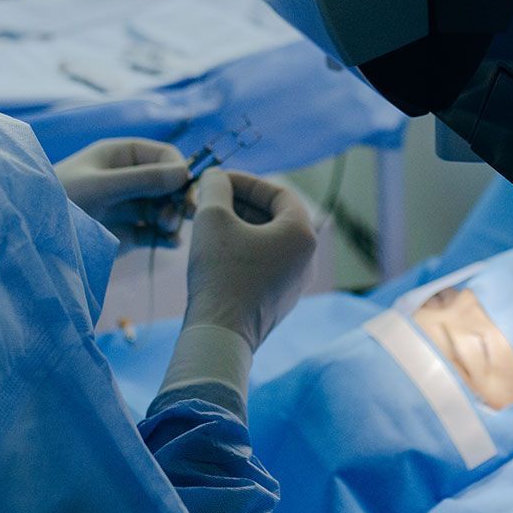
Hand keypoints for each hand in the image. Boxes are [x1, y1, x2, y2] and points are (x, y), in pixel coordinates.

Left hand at [55, 138, 190, 246]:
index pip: (163, 156)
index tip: (185, 188)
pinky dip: (166, 236)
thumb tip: (184, 173)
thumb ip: (141, 180)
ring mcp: (129, 206)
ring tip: (168, 229)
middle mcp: (129, 178)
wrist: (34, 234)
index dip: (179, 169)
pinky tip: (171, 243)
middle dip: (179, 196)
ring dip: (173, 217)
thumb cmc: (60, 198)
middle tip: (185, 213)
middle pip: (169, 183)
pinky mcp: (128, 232)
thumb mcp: (100, 187)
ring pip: (165, 208)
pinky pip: (155, 232)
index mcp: (121, 156)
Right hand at [184, 169, 317, 350]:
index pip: (279, 192)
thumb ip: (215, 187)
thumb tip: (215, 177)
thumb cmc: (220, 273)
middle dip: (239, 203)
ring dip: (238, 225)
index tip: (219, 180)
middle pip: (274, 216)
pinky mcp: (278, 299)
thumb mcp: (212, 218)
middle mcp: (306, 258)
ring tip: (205, 220)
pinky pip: (263, 262)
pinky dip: (241, 249)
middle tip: (209, 198)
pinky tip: (213, 248)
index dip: (247, 181)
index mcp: (303, 234)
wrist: (220, 335)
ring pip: (267, 240)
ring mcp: (294, 282)